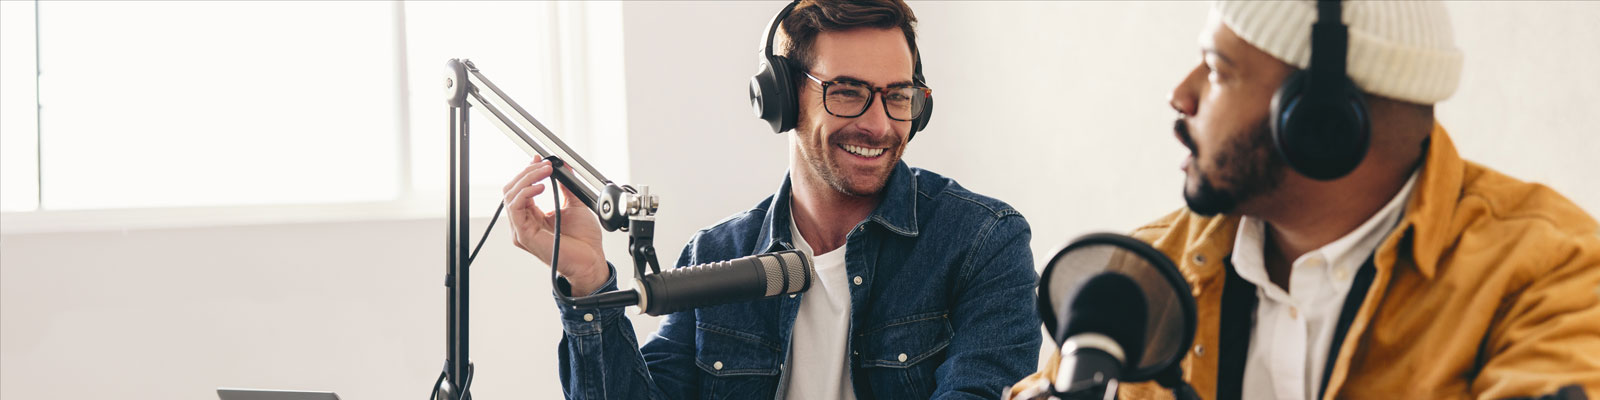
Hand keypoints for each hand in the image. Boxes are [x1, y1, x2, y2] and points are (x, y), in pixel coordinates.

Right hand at [503, 155, 609, 294]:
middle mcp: (524, 223)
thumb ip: (566, 187)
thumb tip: (564, 167)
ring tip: (545, 172)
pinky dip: (526, 192)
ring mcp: (522, 230)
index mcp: (533, 216)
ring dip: (527, 179)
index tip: (539, 159)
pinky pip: (515, 208)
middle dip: (527, 172)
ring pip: (511, 196)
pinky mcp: (524, 236)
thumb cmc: (584, 241)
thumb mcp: (575, 205)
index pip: (520, 189)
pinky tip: (541, 186)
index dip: (528, 172)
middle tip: (544, 165)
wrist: (591, 260)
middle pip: (512, 190)